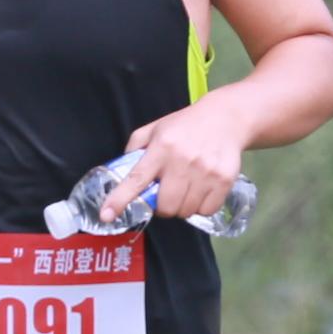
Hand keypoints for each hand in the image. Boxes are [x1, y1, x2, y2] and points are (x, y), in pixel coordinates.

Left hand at [120, 96, 246, 222]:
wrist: (226, 118)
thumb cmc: (185, 125)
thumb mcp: (155, 128)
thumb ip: (136, 148)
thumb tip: (121, 173)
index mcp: (161, 147)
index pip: (136, 178)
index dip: (119, 199)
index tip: (106, 215)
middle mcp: (182, 161)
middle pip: (166, 206)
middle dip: (163, 206)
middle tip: (167, 194)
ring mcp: (205, 172)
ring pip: (186, 211)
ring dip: (183, 206)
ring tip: (187, 188)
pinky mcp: (224, 180)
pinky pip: (207, 210)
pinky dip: (201, 206)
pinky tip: (202, 190)